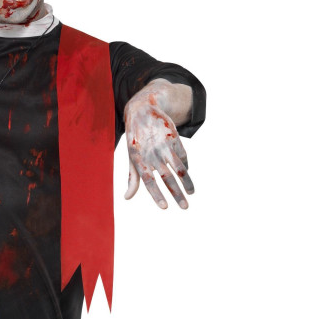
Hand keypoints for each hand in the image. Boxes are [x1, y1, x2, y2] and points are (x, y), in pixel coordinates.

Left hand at [123, 80, 194, 209]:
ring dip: (187, 182)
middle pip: (167, 178)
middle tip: (185, 207)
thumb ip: (132, 178)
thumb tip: (127, 198)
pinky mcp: (174, 138)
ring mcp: (164, 146)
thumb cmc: (135, 139)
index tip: (164, 207)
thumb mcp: (131, 157)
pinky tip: (186, 175)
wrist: (143, 110)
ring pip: (179, 168)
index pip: (148, 182)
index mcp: (139, 160)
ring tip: (192, 193)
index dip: (156, 195)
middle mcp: (153, 154)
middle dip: (177, 195)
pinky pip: (183, 156)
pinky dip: (185, 167)